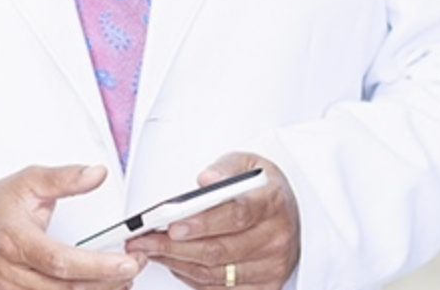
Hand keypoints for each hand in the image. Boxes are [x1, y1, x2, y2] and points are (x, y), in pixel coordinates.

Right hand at [0, 163, 145, 288]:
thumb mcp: (28, 181)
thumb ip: (65, 178)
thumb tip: (97, 174)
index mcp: (14, 240)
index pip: (60, 261)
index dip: (97, 266)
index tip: (126, 261)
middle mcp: (10, 273)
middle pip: (66, 288)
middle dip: (106, 282)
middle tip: (133, 267)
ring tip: (121, 279)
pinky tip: (96, 289)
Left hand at [127, 153, 298, 288]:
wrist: (293, 209)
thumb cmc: (262, 186)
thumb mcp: (246, 162)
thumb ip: (223, 169)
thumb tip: (205, 180)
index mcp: (272, 202)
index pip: (235, 215)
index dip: (202, 222)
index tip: (172, 224)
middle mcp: (276, 237)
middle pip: (220, 250)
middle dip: (176, 247)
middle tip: (145, 240)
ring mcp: (273, 265)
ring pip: (217, 273)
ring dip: (179, 263)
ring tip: (152, 250)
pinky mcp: (267, 285)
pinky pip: (222, 289)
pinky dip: (194, 278)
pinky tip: (176, 263)